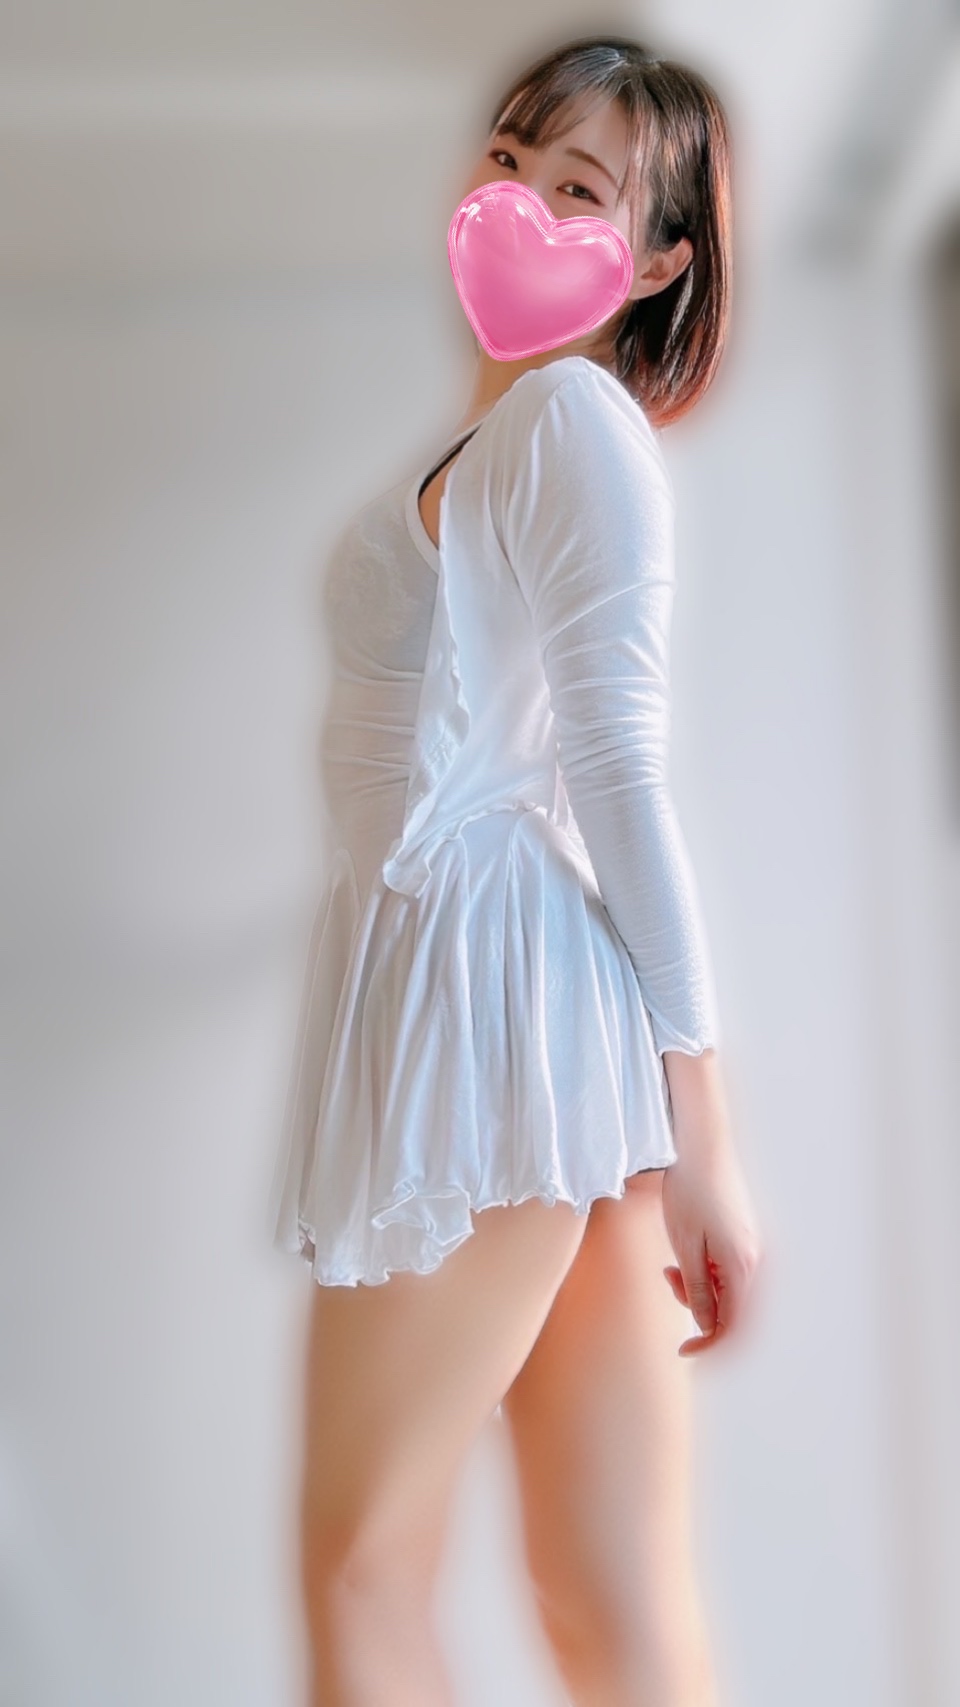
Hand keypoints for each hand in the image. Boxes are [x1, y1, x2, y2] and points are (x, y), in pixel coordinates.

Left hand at [660, 1138, 763, 1356]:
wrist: (702, 1147)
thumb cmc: (688, 1192)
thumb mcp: (685, 1246)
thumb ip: (698, 1290)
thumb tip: (708, 1326)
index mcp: (742, 1266)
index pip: (733, 1325)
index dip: (709, 1344)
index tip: (683, 1351)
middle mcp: (755, 1259)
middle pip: (733, 1309)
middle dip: (698, 1308)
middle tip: (669, 1279)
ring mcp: (752, 1246)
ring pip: (729, 1289)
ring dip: (700, 1288)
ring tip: (672, 1265)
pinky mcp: (744, 1236)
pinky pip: (728, 1270)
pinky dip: (706, 1272)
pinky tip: (685, 1255)